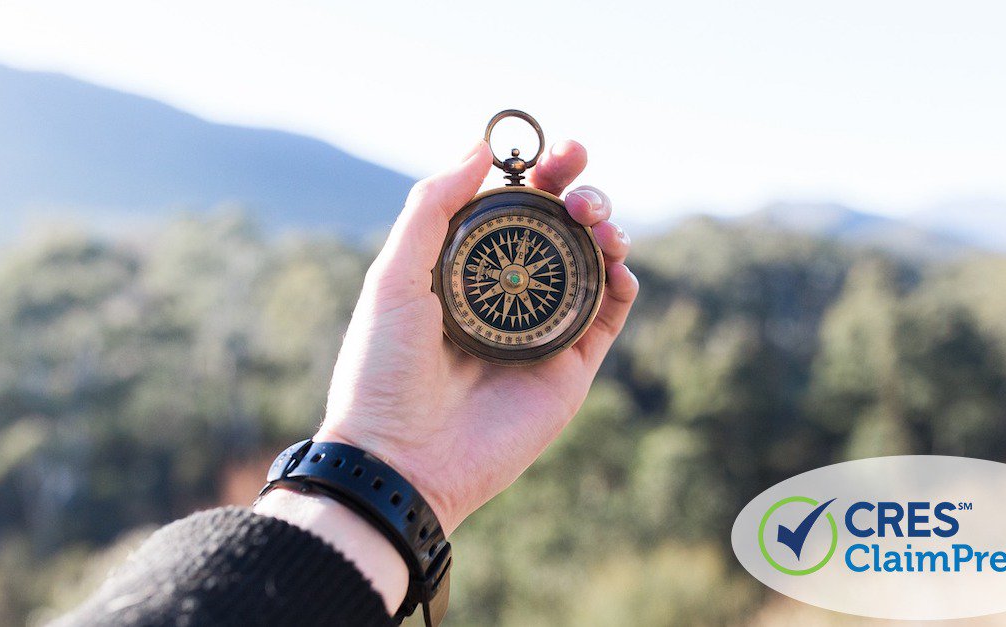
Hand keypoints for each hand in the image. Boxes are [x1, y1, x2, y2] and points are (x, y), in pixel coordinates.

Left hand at [317, 139, 637, 531]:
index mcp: (464, 270)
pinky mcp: (570, 368)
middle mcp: (506, 295)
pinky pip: (609, 316)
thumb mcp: (394, 276)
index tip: (554, 150)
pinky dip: (623, 282)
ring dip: (605, 228)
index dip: (539, 174)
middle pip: (560, 229)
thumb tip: (480, 146)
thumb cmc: (383, 370)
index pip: (512, 208)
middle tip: (579, 180)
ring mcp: (541, 330)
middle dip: (579, 191)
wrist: (401, 459)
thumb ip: (433, 207)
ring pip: (592, 264)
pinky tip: (617, 262)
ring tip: (597, 220)